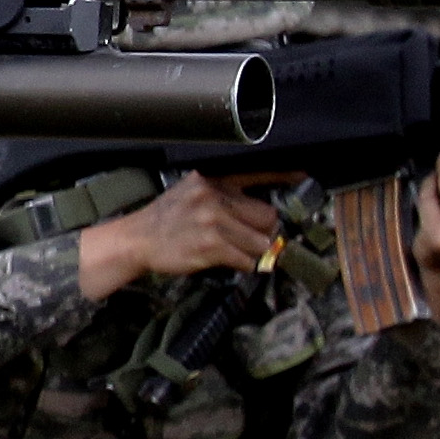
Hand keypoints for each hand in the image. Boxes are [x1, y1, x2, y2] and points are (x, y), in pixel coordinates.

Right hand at [76, 170, 285, 301]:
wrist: (136, 240)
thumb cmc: (163, 219)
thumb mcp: (189, 192)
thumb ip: (221, 195)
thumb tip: (257, 211)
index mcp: (211, 180)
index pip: (257, 174)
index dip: (284, 176)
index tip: (304, 176)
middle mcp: (215, 197)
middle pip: (267, 215)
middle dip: (264, 230)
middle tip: (254, 238)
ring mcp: (214, 222)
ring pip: (260, 241)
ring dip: (254, 251)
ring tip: (238, 251)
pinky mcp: (212, 246)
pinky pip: (246, 260)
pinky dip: (243, 264)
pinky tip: (228, 260)